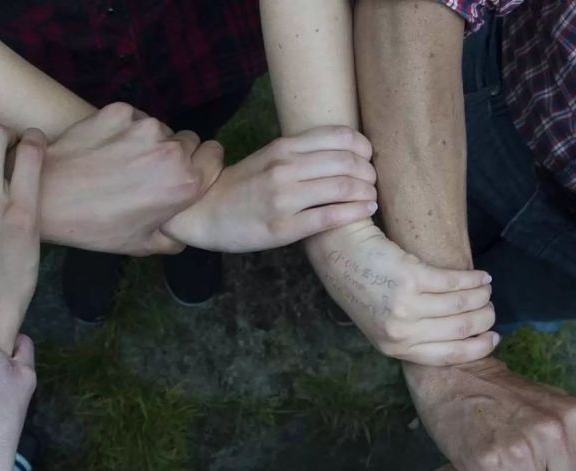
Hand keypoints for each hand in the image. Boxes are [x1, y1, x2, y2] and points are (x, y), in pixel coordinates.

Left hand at [39, 103, 223, 255]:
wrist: (49, 198)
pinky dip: (126, 131)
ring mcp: (143, 127)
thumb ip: (176, 237)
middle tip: (150, 176)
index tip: (188, 175)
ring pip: (161, 129)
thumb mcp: (143, 245)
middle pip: (190, 142)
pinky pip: (135, 118)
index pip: (215, 157)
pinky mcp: (119, 111)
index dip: (203, 166)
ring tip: (122, 166)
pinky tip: (107, 151)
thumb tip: (185, 229)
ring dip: (150, 143)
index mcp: (185, 184)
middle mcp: (171, 150)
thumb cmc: (95, 227)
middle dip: (177, 155)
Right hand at [163, 127, 377, 251]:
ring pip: (343, 188)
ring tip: (371, 198)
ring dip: (367, 193)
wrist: (204, 212)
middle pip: (347, 162)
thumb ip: (299, 153)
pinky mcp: (284, 227)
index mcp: (284, 147)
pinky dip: (355, 212)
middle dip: (369, 173)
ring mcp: (285, 198)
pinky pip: (330, 217)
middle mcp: (286, 168)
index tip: (367, 158)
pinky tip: (366, 212)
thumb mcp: (268, 157)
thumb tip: (340, 153)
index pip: (339, 137)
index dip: (363, 147)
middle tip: (372, 182)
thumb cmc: (241, 186)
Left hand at [306, 222, 496, 364]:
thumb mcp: (382, 324)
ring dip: (482, 296)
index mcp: (394, 348)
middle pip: (461, 330)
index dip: (477, 348)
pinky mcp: (410, 278)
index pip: (447, 356)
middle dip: (484, 318)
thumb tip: (458, 337)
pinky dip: (474, 279)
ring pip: (462, 305)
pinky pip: (455, 282)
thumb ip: (411, 335)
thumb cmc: (365, 287)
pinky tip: (482, 276)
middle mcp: (399, 332)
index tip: (493, 338)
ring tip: (487, 289)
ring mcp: (404, 306)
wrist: (341, 255)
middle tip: (490, 308)